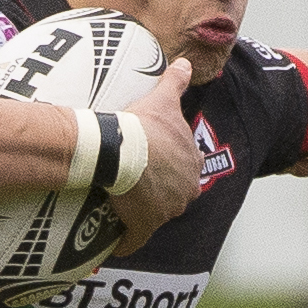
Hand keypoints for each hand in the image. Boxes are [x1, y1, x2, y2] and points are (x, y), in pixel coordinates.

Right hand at [107, 59, 199, 255]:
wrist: (121, 150)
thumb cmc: (145, 126)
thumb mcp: (163, 100)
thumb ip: (176, 82)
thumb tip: (185, 62)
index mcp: (191, 165)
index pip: (185, 168)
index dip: (170, 166)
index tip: (154, 164)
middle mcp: (185, 191)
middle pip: (174, 194)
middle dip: (160, 192)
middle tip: (137, 186)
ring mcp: (166, 211)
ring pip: (156, 215)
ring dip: (144, 214)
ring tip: (123, 209)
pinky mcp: (143, 226)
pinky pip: (134, 240)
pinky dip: (126, 242)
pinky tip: (116, 244)